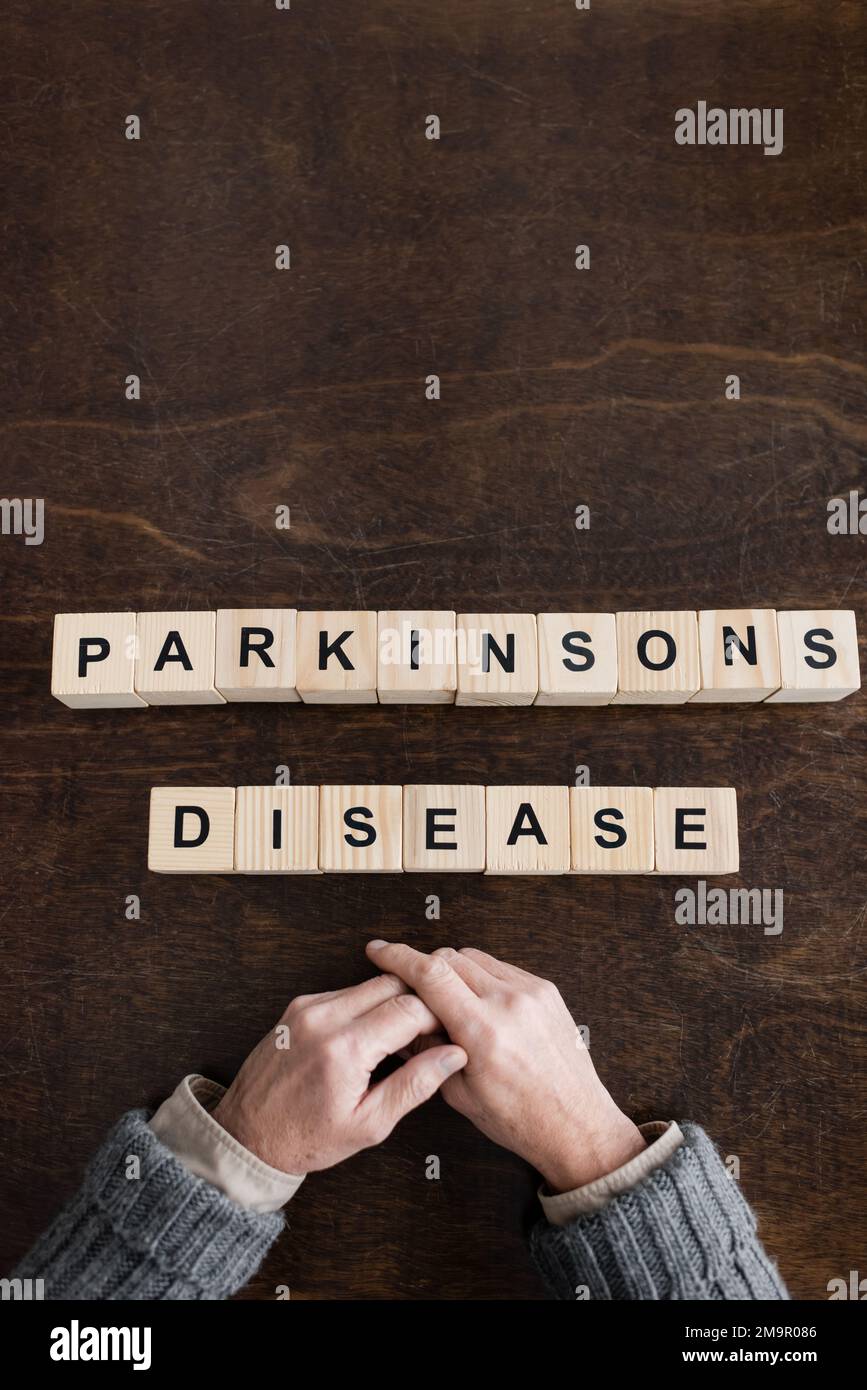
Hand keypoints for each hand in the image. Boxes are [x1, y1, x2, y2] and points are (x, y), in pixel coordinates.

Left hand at [212, 973, 466, 1173]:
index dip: (437, 1018)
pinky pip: (347, 992)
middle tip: (430, 1033)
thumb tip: (453, 1055)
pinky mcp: (299, 1005)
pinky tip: (372, 1036)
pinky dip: (368, 1006)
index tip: (447, 1036)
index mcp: (344, 1049)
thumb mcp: (369, 1124)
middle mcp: (324, 1018)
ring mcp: (308, 1007)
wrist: (247, 1135)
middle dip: (419, 1003)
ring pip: (370, 983)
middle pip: (393, 984)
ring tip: (403, 1039)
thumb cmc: (307, 1138)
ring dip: (394, 1002)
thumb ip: (415, 1085)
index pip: (410, 1008)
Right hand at [365, 941, 645, 1192]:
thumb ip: (428, 1050)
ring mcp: (532, 993)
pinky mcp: (546, 991)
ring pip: (475, 958)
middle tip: (413, 990)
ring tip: (449, 1002)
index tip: (378, 950)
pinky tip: (479, 1004)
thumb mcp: (460, 1095)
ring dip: (454, 971)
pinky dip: (482, 977)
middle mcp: (509, 1003)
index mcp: (483, 1032)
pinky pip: (502, 968)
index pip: (430, 974)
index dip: (397, 957)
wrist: (577, 1125)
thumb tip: (404, 1022)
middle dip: (424, 967)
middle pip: (450, 958)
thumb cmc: (520, 1120)